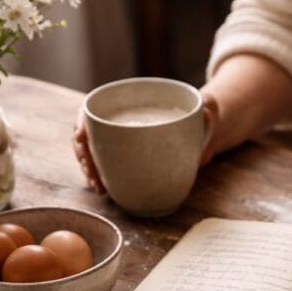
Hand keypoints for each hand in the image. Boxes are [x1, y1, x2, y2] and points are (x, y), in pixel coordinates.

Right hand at [72, 94, 222, 193]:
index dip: (83, 120)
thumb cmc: (201, 116)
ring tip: (99, 187)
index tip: (81, 136)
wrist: (205, 132)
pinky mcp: (123, 158)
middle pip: (87, 132)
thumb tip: (206, 108)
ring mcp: (118, 139)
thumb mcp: (208, 108)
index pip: (96, 106)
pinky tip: (104, 189)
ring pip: (91, 151)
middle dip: (84, 155)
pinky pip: (103, 166)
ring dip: (90, 169)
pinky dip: (100, 177)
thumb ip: (209, 107)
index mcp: (132, 101)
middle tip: (93, 176)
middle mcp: (120, 119)